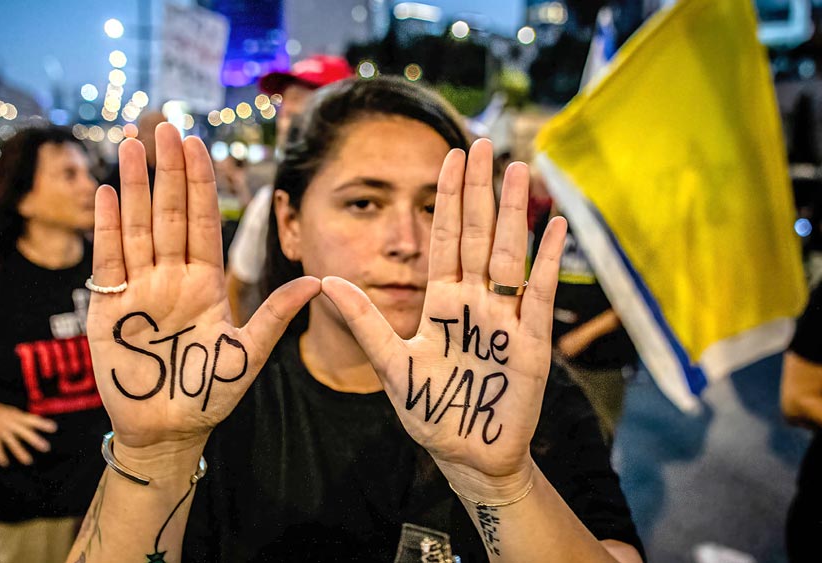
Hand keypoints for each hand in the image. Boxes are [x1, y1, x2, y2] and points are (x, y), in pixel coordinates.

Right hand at [0, 388, 56, 465]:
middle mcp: (9, 420)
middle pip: (24, 430)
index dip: (42, 423)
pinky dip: (0, 454)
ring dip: (21, 451)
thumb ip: (16, 418)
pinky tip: (4, 463)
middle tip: (46, 448)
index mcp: (14, 413)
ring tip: (29, 461)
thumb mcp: (6, 411)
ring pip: (12, 441)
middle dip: (35, 439)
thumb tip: (30, 425)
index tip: (54, 428)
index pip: (31, 419)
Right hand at [86, 123, 318, 456]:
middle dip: (166, 171)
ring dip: (135, 187)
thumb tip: (319, 281)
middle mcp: (172, 277)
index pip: (203, 222)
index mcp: (206, 282)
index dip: (199, 183)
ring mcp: (139, 289)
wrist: (168, 430)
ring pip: (137, 227)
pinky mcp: (110, 307)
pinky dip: (107, 227)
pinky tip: (109, 193)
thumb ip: (276, 316)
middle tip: (164, 127)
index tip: (197, 144)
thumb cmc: (209, 394)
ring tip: (133, 144)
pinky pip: (109, 260)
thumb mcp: (248, 354)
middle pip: (168, 214)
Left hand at [323, 139, 566, 497]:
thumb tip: (326, 280)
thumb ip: (364, 320)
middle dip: (479, 190)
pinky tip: (553, 223)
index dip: (448, 199)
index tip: (449, 156)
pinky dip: (547, 260)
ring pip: (510, 253)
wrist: (467, 453)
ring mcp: (505, 318)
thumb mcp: (391, 364)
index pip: (446, 239)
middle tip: (482, 143)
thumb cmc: (430, 409)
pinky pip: (538, 293)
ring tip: (516, 169)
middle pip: (479, 235)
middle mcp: (475, 301)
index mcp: (442, 301)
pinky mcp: (531, 341)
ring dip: (513, 212)